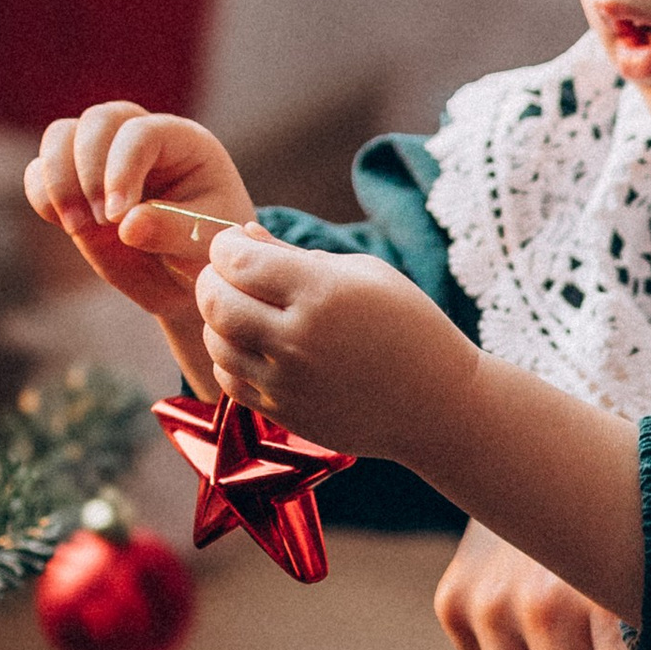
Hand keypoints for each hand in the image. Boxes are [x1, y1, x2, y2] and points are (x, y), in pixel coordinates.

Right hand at [25, 101, 255, 336]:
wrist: (186, 278)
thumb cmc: (205, 252)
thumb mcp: (204, 245)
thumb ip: (171, 230)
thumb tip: (127, 224)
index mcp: (183, 142)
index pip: (141, 132)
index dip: (122, 168)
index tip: (118, 216)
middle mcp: (139, 139)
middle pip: (97, 120)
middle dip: (89, 169)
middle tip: (102, 221)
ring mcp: (102, 158)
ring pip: (61, 136)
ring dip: (58, 179)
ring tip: (78, 227)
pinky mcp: (74, 185)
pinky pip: (40, 172)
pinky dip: (42, 196)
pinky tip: (69, 226)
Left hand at [192, 230, 440, 455]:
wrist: (439, 403)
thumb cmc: (409, 326)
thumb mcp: (365, 274)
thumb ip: (297, 254)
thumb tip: (243, 235)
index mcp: (322, 293)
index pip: (239, 261)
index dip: (225, 246)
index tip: (234, 244)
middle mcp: (299, 339)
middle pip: (216, 302)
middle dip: (211, 279)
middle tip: (225, 274)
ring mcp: (289, 383)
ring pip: (216, 343)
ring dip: (217, 320)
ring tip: (240, 309)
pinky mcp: (286, 414)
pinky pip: (230, 380)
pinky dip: (230, 357)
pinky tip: (253, 346)